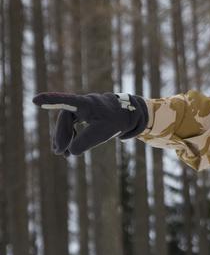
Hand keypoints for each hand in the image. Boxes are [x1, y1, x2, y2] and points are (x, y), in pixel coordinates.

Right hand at [32, 92, 148, 155]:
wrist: (129, 114)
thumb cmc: (115, 121)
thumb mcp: (102, 134)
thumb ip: (84, 142)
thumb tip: (70, 151)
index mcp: (86, 104)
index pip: (66, 101)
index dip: (51, 100)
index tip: (35, 100)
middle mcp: (82, 103)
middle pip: (65, 118)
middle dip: (61, 135)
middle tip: (59, 152)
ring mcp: (82, 108)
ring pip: (68, 123)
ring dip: (64, 138)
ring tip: (63, 154)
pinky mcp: (84, 113)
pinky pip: (72, 125)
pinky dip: (71, 137)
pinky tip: (69, 150)